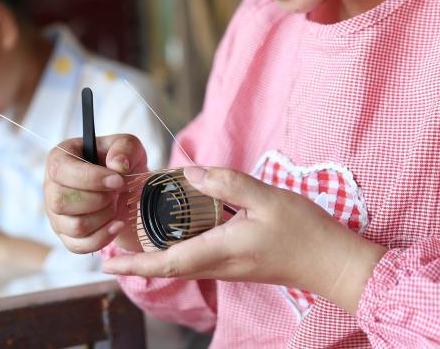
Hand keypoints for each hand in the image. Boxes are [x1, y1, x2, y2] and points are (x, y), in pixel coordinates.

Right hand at [43, 134, 148, 253]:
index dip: (90, 178)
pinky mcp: (66, 236)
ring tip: (115, 205)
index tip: (117, 181)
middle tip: (116, 192)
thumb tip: (118, 165)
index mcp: (59, 158)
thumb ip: (124, 148)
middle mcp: (51, 187)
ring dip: (103, 217)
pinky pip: (79, 246)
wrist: (126, 189)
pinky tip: (118, 224)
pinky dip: (103, 237)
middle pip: (61, 202)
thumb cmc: (121, 164)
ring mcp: (56, 215)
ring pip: (74, 226)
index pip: (60, 170)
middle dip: (98, 200)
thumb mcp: (128, 146)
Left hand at [101, 166, 385, 313]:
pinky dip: (178, 251)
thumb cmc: (304, 231)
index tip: (106, 260)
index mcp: (222, 250)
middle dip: (136, 261)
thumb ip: (228, 183)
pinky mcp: (239, 264)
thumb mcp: (267, 197)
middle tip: (109, 246)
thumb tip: (191, 171)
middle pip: (169, 267)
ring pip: (183, 265)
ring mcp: (230, 267)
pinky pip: (199, 260)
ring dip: (155, 257)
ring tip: (133, 240)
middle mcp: (221, 264)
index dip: (133, 263)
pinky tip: (177, 234)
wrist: (333, 262)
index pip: (167, 262)